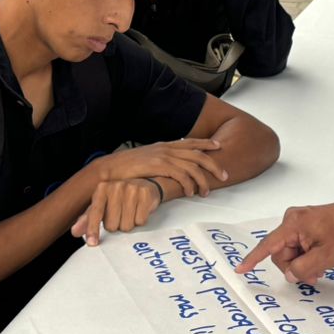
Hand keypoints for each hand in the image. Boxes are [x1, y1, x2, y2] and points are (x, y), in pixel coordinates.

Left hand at [71, 177, 162, 245]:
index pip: (95, 213)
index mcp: (102, 188)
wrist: (146, 183)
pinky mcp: (146, 194)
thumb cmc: (120, 197)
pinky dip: (140, 220)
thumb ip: (88, 219)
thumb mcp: (102, 205)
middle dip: (116, 225)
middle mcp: (116, 186)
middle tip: (120, 215)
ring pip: (127, 226)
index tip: (92, 243)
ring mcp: (132, 188)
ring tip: (130, 212)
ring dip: (128, 224)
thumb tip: (75, 231)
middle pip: (112, 225)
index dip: (92, 229)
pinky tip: (140, 210)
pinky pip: (140, 221)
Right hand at [98, 138, 227, 198]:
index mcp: (164, 145)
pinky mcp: (159, 166)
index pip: (190, 142)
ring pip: (193, 166)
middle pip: (198, 153)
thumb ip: (159, 161)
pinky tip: (191, 192)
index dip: (206, 143)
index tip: (218, 145)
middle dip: (214, 164)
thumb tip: (169, 168)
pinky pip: (181, 175)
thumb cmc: (126, 168)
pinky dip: (189, 184)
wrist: (109, 169)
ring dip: (203, 180)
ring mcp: (163, 156)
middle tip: (225, 175)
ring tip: (206, 192)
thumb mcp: (146, 160)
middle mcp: (166, 148)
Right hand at [235, 201, 333, 283]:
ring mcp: (296, 222)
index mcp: (293, 225)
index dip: (253, 259)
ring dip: (301, 263)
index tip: (240, 269)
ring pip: (289, 252)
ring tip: (320, 267)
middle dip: (295, 267)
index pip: (268, 245)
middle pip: (281, 253)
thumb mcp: (325, 256)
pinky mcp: (302, 224)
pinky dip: (304, 255)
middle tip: (314, 275)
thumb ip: (303, 268)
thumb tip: (289, 275)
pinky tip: (317, 259)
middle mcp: (290, 220)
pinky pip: (295, 245)